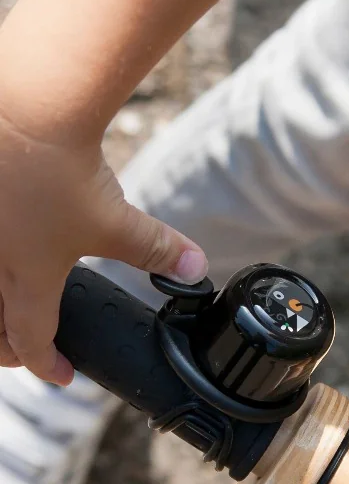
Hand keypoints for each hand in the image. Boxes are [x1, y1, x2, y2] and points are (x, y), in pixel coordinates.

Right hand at [0, 113, 205, 382]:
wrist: (22, 111)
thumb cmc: (61, 171)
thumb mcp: (117, 220)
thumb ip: (157, 249)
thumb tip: (195, 269)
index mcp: (25, 279)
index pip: (30, 338)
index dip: (47, 363)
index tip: (62, 373)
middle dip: (5, 347)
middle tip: (24, 352)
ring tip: (7, 313)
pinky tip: (6, 254)